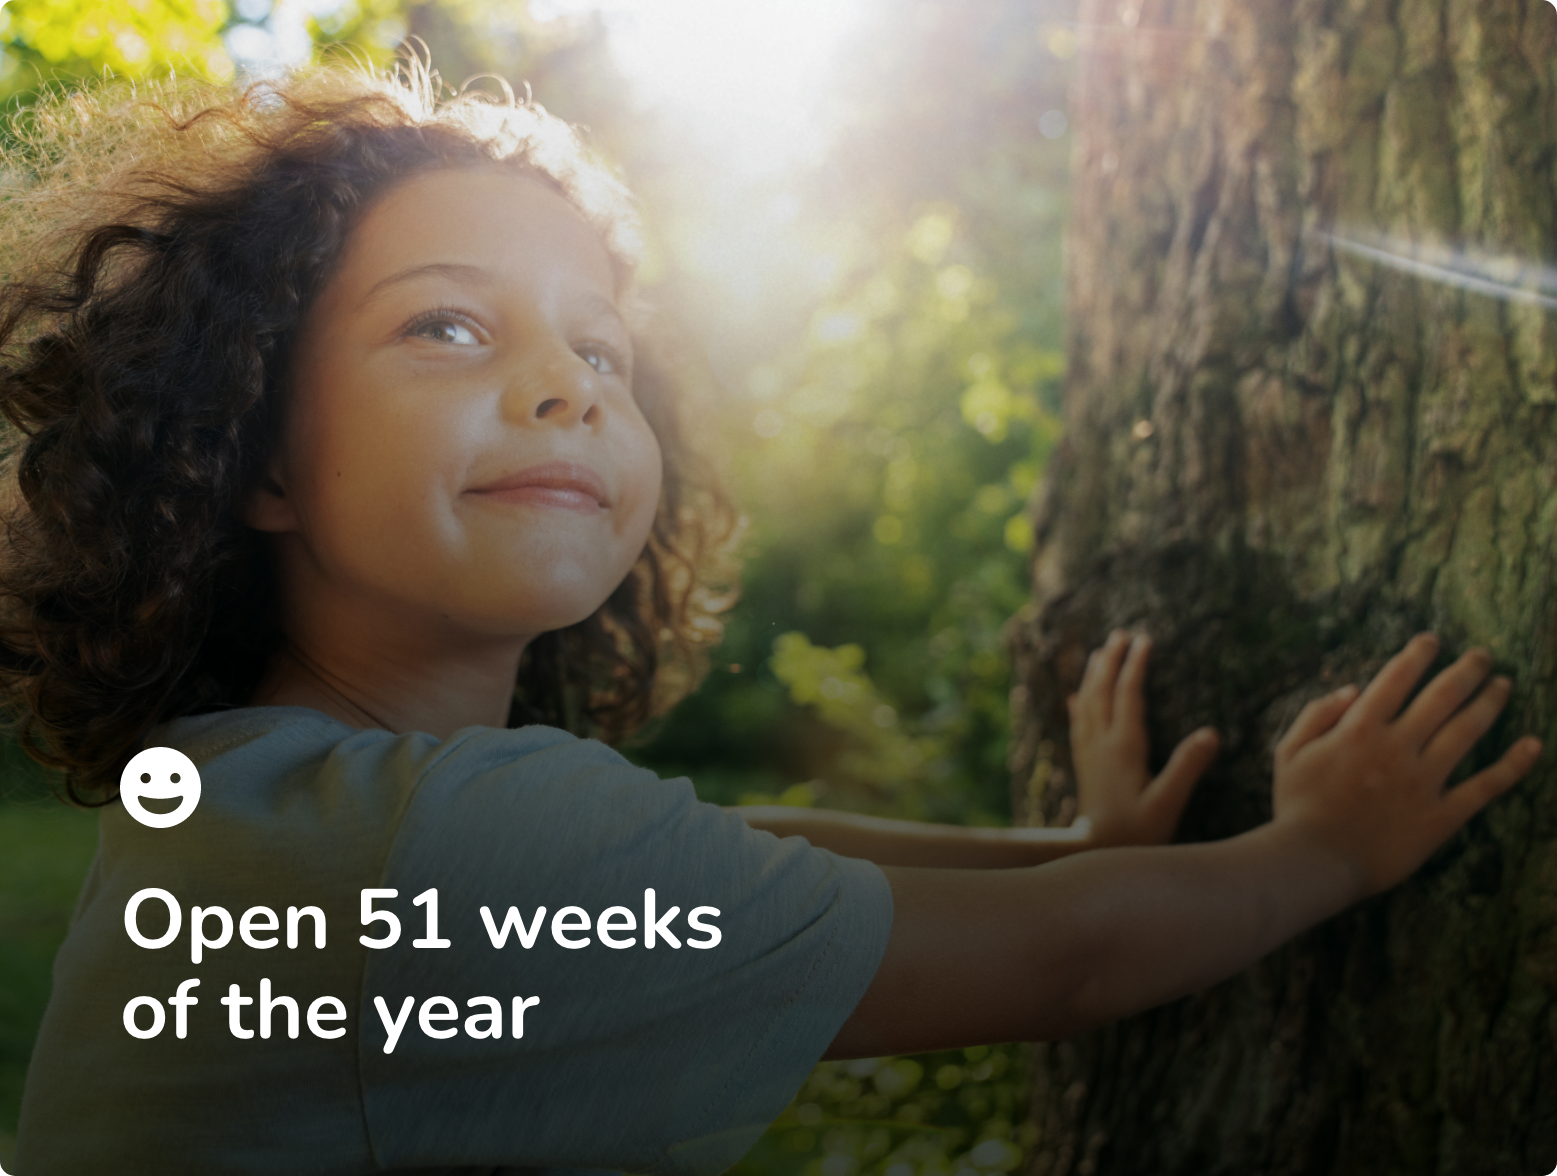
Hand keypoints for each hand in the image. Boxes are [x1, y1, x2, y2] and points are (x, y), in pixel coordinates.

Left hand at [1068, 629, 1219, 847]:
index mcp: (1124, 747)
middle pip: (1104, 691)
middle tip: (1119, 634)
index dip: (1136, 666)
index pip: (1129, 695)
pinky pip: (1079, 725)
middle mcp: (1102, 744)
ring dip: (1094, 675)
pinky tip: (1075, 697)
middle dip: (1111, 660)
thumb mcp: (1168, 802)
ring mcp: (1090, 753)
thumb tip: (1211, 733)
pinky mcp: (1085, 766)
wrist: (1094, 852)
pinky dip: (1079, 705)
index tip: (1143, 639)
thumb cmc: (1135, 832)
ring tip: (1098, 653)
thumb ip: (1187, 768)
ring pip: (1088, 703)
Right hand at [1272, 633, 1541, 898]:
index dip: (1418, 654)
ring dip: (1490, 702)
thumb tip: (1352, 689)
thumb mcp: (1288, 751)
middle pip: (1442, 696)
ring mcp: (1423, 781)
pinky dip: (1513, 765)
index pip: (1396, 678)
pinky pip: (1485, 786)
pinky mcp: (1441, 815)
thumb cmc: (1296, 807)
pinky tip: (1532, 745)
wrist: (1314, 862)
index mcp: (1358, 729)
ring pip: (1467, 730)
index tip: (1432, 640)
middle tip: (1483, 655)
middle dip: (1467, 669)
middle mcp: (1397, 747)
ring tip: (1504, 685)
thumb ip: (1316, 714)